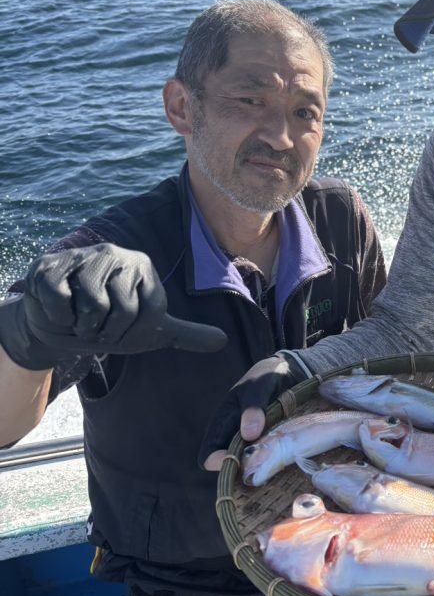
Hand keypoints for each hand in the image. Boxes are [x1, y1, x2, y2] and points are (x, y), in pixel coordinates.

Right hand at [0, 244, 226, 370]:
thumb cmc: (107, 325)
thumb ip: (186, 335)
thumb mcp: (149, 333)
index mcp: (143, 266)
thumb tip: (222, 341)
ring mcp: (81, 257)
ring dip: (82, 326)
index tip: (120, 329)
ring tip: (78, 318)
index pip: (150, 312)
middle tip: (96, 326)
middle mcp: (115, 253)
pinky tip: (58, 309)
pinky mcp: (49, 266)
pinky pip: (59, 302)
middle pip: (120, 310)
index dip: (131, 333)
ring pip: (91, 306)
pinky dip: (58, 316)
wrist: (59, 326)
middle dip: (105, 332)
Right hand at [200, 353, 306, 470]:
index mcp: (222, 424)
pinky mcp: (269, 445)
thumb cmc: (265, 377)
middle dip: (245, 469)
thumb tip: (248, 435)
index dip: (217, 463)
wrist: (286, 373)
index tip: (238, 461)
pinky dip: (275, 462)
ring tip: (278, 457)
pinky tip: (288, 456)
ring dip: (262, 466)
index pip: (208, 455)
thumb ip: (252, 407)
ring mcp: (252, 444)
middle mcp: (234, 438)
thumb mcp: (258, 386)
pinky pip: (268, 461)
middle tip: (266, 460)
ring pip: (251, 466)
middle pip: (231, 467)